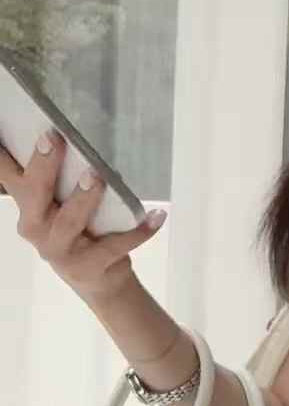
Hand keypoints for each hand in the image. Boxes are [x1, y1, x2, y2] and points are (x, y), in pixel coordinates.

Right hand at [0, 129, 163, 302]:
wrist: (98, 278)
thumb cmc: (76, 228)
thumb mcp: (59, 203)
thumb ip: (56, 176)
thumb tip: (62, 134)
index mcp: (26, 205)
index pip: (7, 174)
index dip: (1, 154)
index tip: (0, 127)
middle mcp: (35, 226)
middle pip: (33, 193)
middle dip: (43, 166)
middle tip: (52, 139)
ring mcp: (59, 249)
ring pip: (69, 221)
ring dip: (84, 197)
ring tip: (97, 177)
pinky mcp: (87, 266)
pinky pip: (116, 245)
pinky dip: (138, 231)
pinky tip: (156, 216)